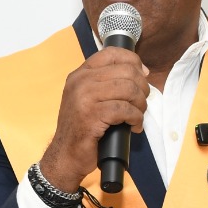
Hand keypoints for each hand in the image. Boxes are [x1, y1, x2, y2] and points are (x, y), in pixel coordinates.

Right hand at [37, 47, 149, 190]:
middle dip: (142, 87)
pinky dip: (136, 118)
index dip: (133, 61)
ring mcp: (84, 98)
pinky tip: (134, 126)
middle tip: (141, 102)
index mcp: (80, 74)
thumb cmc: (82, 128)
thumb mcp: (88, 98)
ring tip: (137, 115)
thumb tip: (140, 72)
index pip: (112, 53)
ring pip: (128, 89)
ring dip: (140, 104)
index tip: (142, 76)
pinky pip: (125, 110)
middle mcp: (80, 82)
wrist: (65, 154)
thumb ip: (107, 83)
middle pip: (126, 71)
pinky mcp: (91, 115)